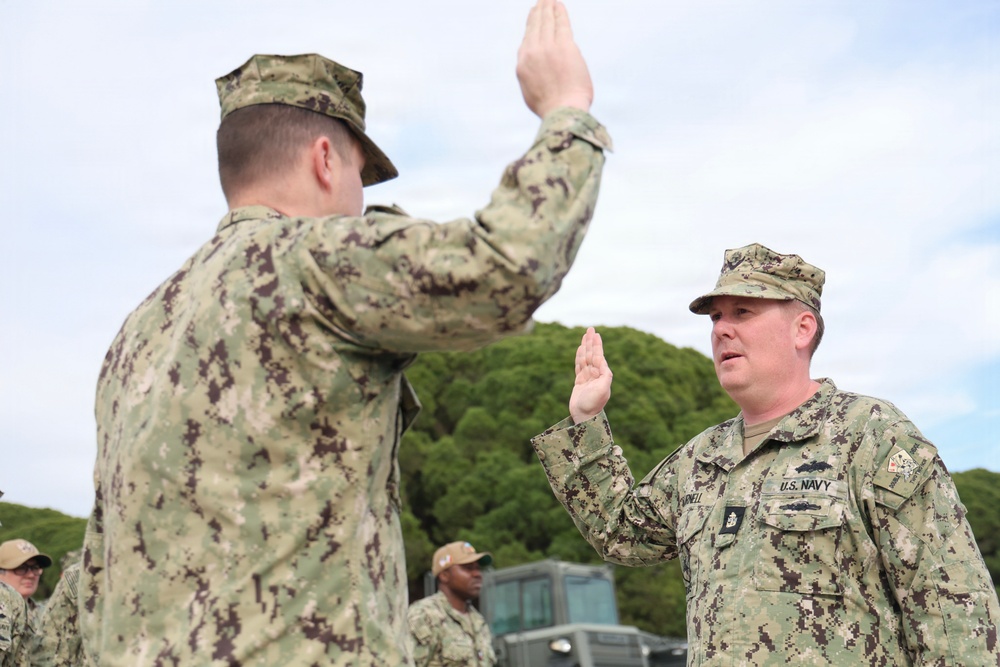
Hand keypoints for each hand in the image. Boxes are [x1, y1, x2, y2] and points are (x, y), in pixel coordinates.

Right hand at [516, 0, 593, 117]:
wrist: (562, 112)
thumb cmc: (551, 108)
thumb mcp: (532, 93)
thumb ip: (532, 77)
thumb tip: (536, 73)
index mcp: (522, 65)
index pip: (527, 39)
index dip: (531, 26)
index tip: (533, 17)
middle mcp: (531, 53)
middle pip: (535, 27)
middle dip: (538, 12)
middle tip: (541, 2)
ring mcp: (547, 48)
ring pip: (547, 22)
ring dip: (548, 8)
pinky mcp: (564, 46)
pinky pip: (561, 23)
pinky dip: (559, 12)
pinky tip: (558, 4)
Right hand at [569, 327, 611, 423]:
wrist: (584, 416)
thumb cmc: (593, 404)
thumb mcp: (603, 389)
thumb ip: (606, 376)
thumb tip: (604, 364)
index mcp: (602, 375)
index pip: (599, 356)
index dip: (597, 345)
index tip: (596, 334)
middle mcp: (596, 374)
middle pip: (592, 354)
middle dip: (591, 342)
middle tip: (590, 329)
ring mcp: (587, 377)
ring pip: (586, 358)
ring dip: (585, 347)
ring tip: (585, 336)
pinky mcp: (580, 382)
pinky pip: (579, 366)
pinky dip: (579, 356)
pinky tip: (580, 349)